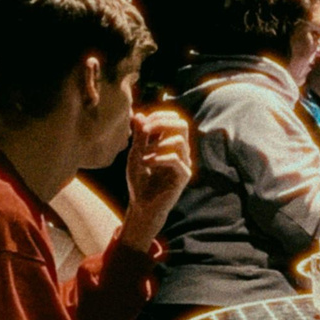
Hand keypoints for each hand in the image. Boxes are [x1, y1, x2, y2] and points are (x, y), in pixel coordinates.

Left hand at [121, 109, 192, 249]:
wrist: (142, 206)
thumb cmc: (139, 180)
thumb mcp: (135, 154)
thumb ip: (139, 136)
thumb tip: (139, 114)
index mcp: (171, 143)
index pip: (174, 119)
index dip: (159, 116)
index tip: (142, 123)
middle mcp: (181, 151)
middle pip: (182, 124)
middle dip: (163, 122)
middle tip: (146, 130)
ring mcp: (184, 163)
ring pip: (179, 140)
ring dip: (157, 144)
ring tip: (142, 155)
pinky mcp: (184, 176)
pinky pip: (176, 158)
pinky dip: (158, 157)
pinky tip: (147, 163)